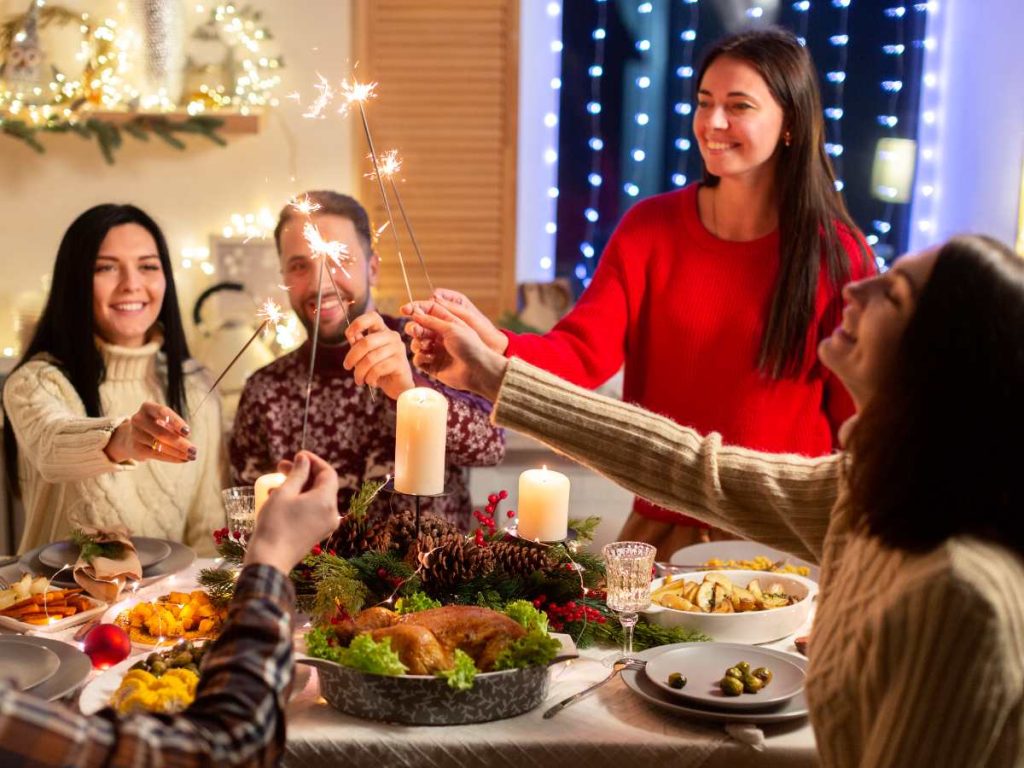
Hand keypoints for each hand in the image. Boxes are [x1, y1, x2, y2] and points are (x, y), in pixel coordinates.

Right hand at [104, 401, 195, 463]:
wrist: (131, 436)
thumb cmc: (155, 426)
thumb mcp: (164, 421)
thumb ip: (174, 426)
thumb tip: (186, 437)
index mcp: (148, 407)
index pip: (163, 412)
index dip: (176, 422)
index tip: (188, 432)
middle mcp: (138, 419)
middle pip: (162, 433)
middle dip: (180, 443)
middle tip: (194, 450)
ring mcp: (135, 433)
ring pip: (159, 445)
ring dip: (178, 452)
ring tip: (191, 456)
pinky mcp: (135, 447)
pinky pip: (156, 454)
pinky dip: (172, 458)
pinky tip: (182, 460)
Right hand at [244, 451, 339, 574]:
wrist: (270, 560)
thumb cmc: (275, 524)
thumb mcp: (284, 493)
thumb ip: (297, 474)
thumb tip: (304, 459)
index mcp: (327, 501)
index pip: (328, 473)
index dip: (313, 461)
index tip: (297, 455)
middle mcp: (331, 513)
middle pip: (322, 485)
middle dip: (303, 474)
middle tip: (282, 467)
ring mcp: (325, 525)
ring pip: (315, 498)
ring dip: (298, 487)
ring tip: (276, 484)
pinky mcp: (317, 534)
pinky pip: (312, 511)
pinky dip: (299, 502)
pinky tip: (279, 499)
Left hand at [343, 311, 414, 399]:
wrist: (398, 386)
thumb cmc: (380, 369)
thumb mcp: (366, 355)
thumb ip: (358, 343)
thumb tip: (350, 334)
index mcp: (383, 331)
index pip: (373, 317)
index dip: (358, 323)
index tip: (348, 334)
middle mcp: (392, 336)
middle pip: (367, 342)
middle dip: (352, 356)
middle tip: (347, 367)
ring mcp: (398, 349)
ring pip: (371, 358)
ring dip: (360, 372)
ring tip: (359, 379)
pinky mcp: (400, 362)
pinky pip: (378, 369)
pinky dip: (370, 378)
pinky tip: (372, 382)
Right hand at [406, 301, 506, 400]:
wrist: (478, 370)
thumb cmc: (470, 345)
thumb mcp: (451, 327)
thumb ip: (432, 321)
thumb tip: (415, 313)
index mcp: (447, 323)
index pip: (428, 311)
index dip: (415, 309)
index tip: (404, 309)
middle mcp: (440, 336)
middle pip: (419, 327)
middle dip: (415, 328)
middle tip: (415, 331)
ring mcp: (436, 351)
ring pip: (416, 343)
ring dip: (418, 343)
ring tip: (427, 347)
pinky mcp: (433, 366)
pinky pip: (418, 359)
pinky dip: (420, 357)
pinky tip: (430, 358)